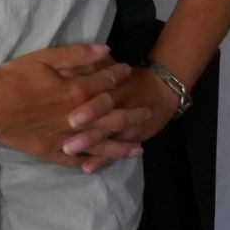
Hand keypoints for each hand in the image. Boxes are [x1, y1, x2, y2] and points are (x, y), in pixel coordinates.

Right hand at [0, 43, 133, 170]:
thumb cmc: (13, 77)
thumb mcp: (44, 58)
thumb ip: (76, 55)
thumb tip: (106, 51)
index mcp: (76, 91)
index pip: (104, 83)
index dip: (117, 76)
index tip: (128, 72)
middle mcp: (77, 118)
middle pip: (111, 117)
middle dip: (130, 113)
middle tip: (146, 113)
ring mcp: (66, 137)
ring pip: (100, 144)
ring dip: (120, 146)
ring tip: (137, 150)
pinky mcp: (51, 151)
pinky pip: (74, 160)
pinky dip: (87, 164)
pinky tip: (97, 167)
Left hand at [59, 66, 179, 168]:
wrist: (162, 89)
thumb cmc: (127, 76)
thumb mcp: (113, 64)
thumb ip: (95, 61)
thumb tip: (76, 61)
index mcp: (115, 88)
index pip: (103, 98)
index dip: (91, 109)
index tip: (72, 119)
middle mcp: (120, 109)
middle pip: (105, 122)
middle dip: (88, 133)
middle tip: (67, 143)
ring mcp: (124, 127)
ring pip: (108, 139)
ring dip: (90, 146)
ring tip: (69, 151)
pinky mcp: (127, 139)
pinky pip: (112, 152)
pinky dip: (100, 160)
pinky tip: (85, 168)